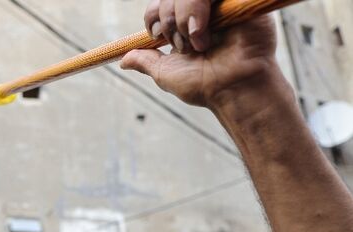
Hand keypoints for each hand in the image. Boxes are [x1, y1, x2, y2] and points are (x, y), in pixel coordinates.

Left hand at [122, 0, 280, 107]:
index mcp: (186, 23)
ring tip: (196, 43)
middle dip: (168, 18)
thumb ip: (145, 61)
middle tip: (180, 45)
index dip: (154, 14)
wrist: (234, 90)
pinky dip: (199, 6)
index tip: (155, 34)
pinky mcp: (241, 1)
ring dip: (183, 15)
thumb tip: (123, 60)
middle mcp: (204, 10)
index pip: (162, 2)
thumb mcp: (166, 73)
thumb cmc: (205, 85)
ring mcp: (222, 4)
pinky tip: (201, 31)